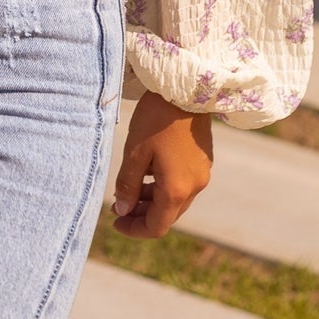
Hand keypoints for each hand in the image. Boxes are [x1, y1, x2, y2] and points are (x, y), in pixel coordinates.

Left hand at [111, 90, 212, 238]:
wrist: (186, 89)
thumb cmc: (156, 119)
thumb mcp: (135, 153)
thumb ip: (128, 185)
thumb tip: (122, 210)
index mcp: (177, 189)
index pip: (156, 227)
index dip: (134, 229)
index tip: (115, 222)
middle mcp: (194, 186)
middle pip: (167, 215)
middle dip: (141, 215)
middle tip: (117, 205)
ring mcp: (202, 174)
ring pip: (175, 200)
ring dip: (152, 200)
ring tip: (128, 188)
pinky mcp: (203, 161)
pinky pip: (183, 184)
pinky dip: (164, 187)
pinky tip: (147, 172)